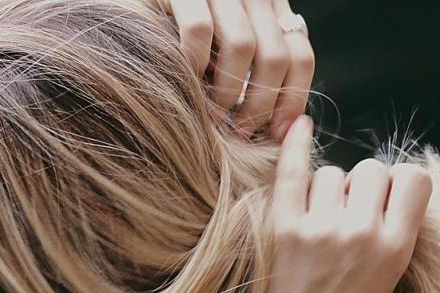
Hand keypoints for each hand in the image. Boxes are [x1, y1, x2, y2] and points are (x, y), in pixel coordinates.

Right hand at [151, 0, 314, 140]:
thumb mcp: (228, 50)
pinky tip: (185, 79)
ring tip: (212, 116)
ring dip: (227, 93)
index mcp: (271, 8)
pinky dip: (194, 64)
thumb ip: (255, 70)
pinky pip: (199, 30)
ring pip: (242, 47)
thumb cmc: (182, 36)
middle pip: (275, 57)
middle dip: (258, 107)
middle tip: (238, 132)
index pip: (300, 56)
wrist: (139, 4)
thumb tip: (281, 127)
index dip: (292, 100)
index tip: (275, 133)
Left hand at [244, 114, 433, 292]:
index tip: (380, 202)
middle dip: (359, 187)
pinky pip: (291, 174)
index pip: (412, 179)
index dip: (396, 184)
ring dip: (324, 189)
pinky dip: (294, 148)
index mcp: (395, 249)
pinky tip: (298, 128)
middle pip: (370, 170)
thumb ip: (393, 239)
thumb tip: (392, 195)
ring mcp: (320, 230)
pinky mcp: (282, 232)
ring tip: (314, 224)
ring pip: (331, 173)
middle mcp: (362, 234)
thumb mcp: (387, 287)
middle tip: (341, 219)